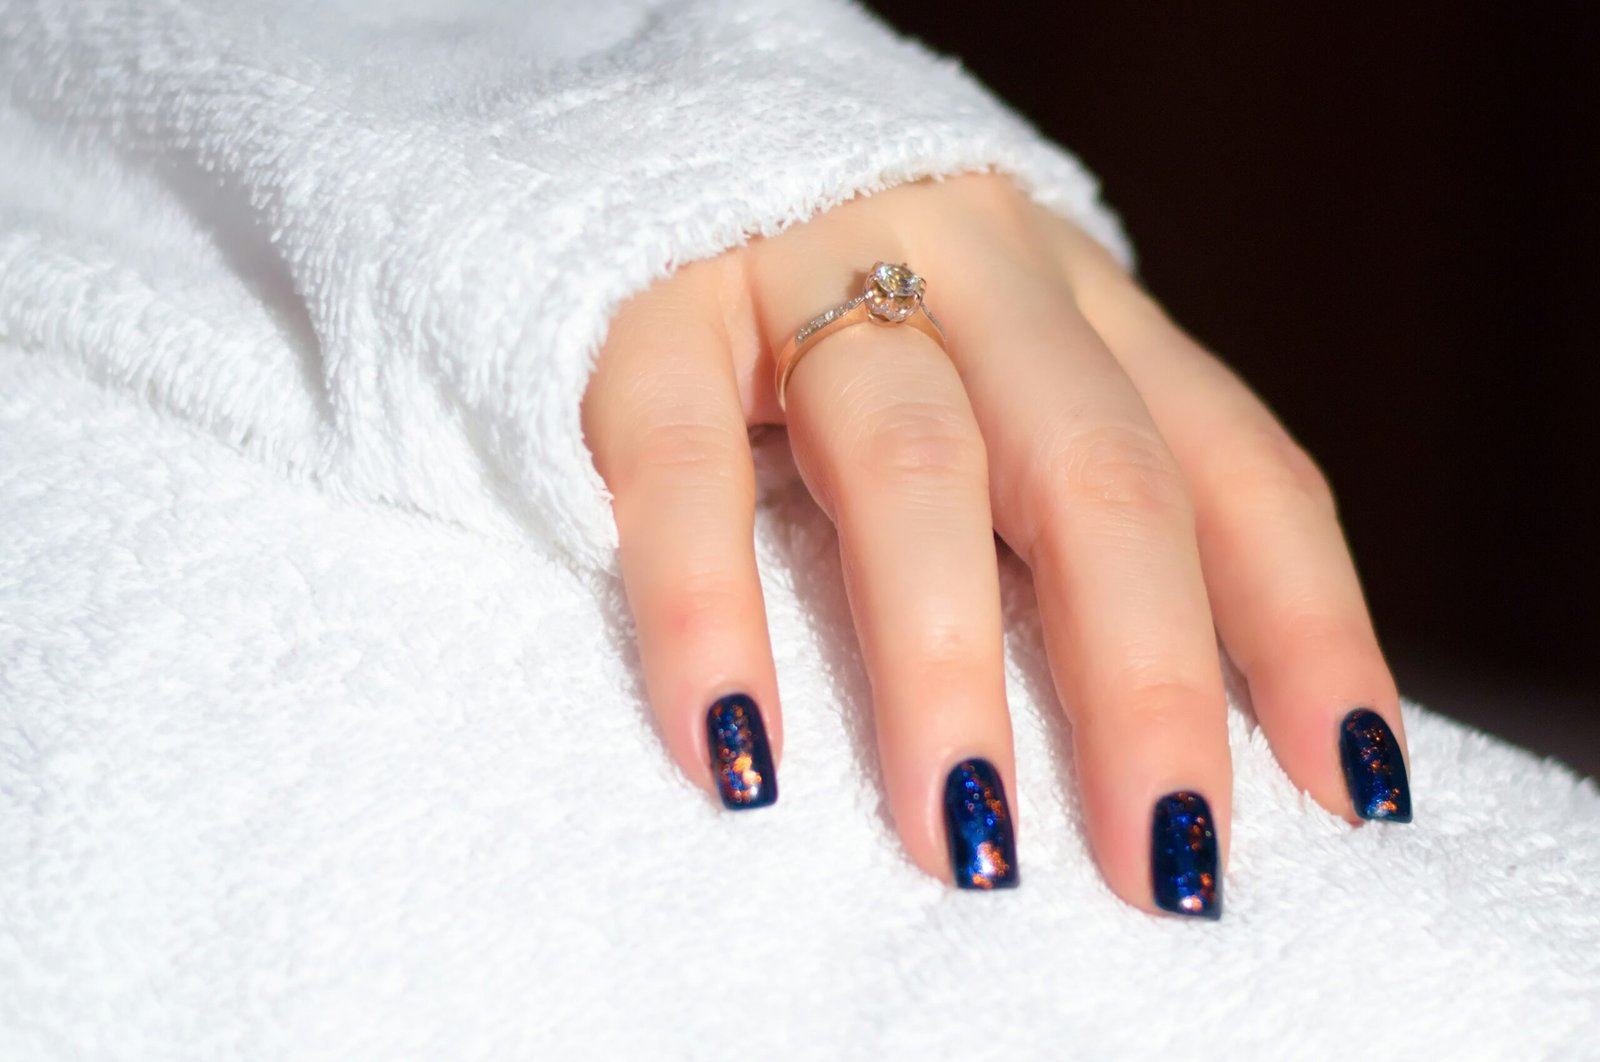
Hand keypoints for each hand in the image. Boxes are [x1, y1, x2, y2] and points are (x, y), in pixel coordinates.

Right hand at [580, 173, 1411, 914]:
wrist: (654, 165)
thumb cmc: (837, 336)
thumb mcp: (991, 394)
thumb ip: (1063, 516)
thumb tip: (1173, 737)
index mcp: (1081, 308)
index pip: (1231, 462)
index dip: (1305, 627)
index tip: (1347, 793)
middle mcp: (975, 271)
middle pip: (1096, 474)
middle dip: (1145, 680)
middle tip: (1160, 862)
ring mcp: (811, 274)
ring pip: (913, 465)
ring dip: (947, 663)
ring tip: (967, 839)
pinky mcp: (652, 311)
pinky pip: (682, 463)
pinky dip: (710, 610)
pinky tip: (737, 749)